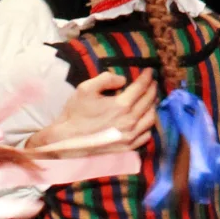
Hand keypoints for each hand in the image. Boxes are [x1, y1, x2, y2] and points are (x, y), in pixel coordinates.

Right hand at [31, 69, 158, 153]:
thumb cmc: (75, 114)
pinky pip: (146, 135)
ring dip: (153, 106)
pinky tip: (145, 120)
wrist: (66, 141)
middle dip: (152, 89)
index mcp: (121, 105)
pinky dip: (148, 126)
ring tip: (151, 100)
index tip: (149, 71)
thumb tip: (122, 79)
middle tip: (152, 83)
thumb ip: (106, 79)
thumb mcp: (85, 89)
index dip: (147, 77)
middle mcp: (130, 121)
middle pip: (149, 102)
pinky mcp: (127, 147)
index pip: (141, 87)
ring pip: (150, 119)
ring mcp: (130, 136)